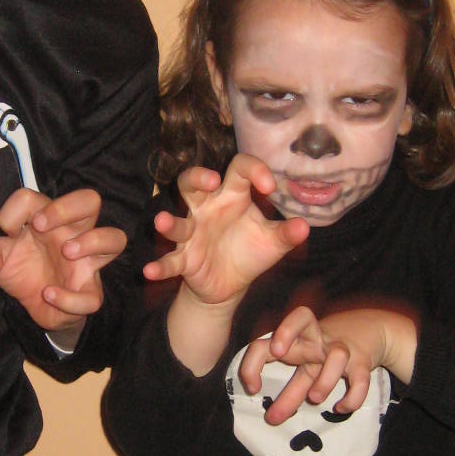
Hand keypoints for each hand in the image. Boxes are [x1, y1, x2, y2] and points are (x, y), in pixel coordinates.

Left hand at [0, 187, 124, 332]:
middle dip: (66, 207)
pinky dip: (70, 298)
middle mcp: (72, 233)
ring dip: (93, 241)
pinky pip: (93, 297)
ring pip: (114, 239)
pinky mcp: (89, 292)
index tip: (6, 230)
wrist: (38, 306)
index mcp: (46, 218)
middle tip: (40, 225)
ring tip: (67, 252)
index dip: (16, 209)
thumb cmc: (21, 269)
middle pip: (89, 200)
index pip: (33, 197)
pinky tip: (48, 295)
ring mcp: (87, 262)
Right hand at [145, 157, 308, 308]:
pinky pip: (170, 260)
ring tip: (163, 221)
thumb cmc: (250, 251)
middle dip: (197, 177)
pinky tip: (150, 271)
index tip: (270, 187)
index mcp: (232, 196)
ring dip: (168, 222)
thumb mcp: (273, 242)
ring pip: (177, 220)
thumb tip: (305, 227)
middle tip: (209, 181)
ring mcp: (192, 233)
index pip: (239, 170)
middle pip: (192, 182)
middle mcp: (207, 209)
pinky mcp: (184, 258)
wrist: (230, 285)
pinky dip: (160, 266)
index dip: (254, 170)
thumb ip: (287, 233)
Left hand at [238, 305, 417, 424]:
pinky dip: (352, 396)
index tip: (253, 388)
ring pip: (336, 353)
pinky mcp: (362, 361)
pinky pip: (360, 378)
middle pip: (302, 318)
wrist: (369, 331)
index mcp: (295, 340)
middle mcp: (316, 339)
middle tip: (278, 351)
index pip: (267, 341)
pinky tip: (341, 408)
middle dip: (287, 331)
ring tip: (314, 399)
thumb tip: (271, 418)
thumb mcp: (306, 365)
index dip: (254, 362)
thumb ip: (290, 389)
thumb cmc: (325, 352)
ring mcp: (340, 347)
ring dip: (325, 380)